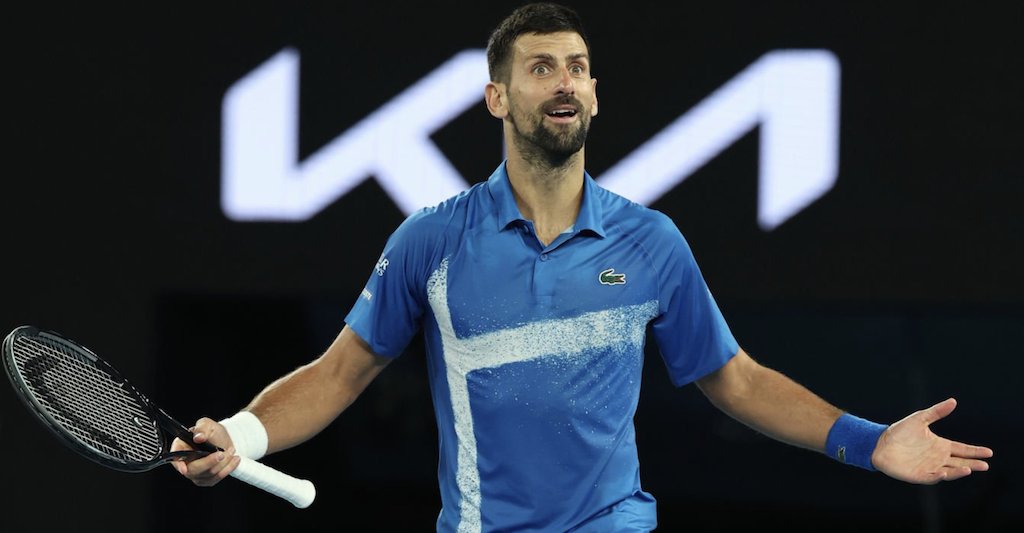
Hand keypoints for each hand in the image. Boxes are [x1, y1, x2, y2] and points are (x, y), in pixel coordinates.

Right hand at [169, 417, 240, 486]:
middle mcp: (185, 463)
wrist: (224, 440)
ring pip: (208, 474)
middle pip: (193, 470)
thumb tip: (199, 437)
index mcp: (181, 447)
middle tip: (222, 453)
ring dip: (223, 463)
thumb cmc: (212, 432)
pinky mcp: (206, 480)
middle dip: (209, 462)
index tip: (185, 468)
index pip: (175, 458)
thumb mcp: (207, 424)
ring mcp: (195, 474)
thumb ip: (202, 428)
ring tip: (231, 451)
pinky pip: (216, 478)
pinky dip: (228, 469)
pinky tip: (234, 459)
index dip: (178, 464)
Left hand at [872, 398, 992, 483]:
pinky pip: (931, 477)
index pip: (962, 449)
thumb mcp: (920, 418)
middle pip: (960, 463)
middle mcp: (937, 458)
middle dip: (973, 464)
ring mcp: (929, 467)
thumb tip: (953, 401)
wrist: (880, 443)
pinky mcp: (918, 475)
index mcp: (940, 446)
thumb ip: (937, 412)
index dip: (975, 451)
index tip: (989, 452)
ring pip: (949, 472)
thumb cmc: (900, 431)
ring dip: (959, 472)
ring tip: (970, 469)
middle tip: (986, 465)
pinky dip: (938, 476)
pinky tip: (943, 473)